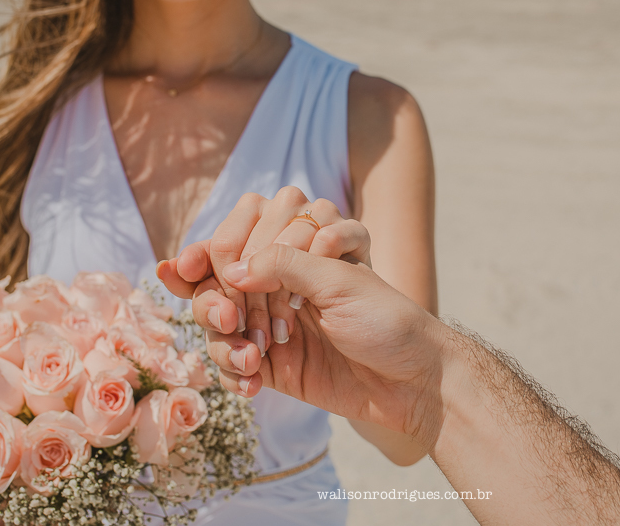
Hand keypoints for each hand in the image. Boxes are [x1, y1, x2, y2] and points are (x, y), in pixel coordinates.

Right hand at [156, 187, 370, 391]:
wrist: (413, 382)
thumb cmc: (386, 320)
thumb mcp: (339, 280)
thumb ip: (284, 263)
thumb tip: (231, 269)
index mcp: (299, 248)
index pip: (236, 236)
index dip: (216, 252)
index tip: (206, 270)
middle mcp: (279, 281)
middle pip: (215, 280)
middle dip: (214, 300)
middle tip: (230, 319)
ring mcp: (270, 322)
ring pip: (215, 322)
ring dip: (222, 341)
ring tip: (252, 359)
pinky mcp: (270, 365)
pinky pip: (229, 364)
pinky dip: (233, 374)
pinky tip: (253, 384)